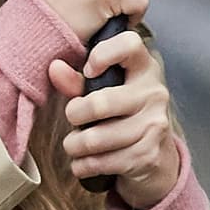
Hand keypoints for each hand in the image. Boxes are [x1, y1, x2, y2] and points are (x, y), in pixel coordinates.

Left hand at [49, 29, 179, 209]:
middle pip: (98, 103)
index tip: (89, 70)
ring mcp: (155, 126)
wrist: (155, 158)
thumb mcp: (103, 91)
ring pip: (94, 139)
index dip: (103, 54)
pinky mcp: (148, 156)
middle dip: (74, 114)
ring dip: (74, 145)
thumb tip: (54, 68)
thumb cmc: (121, 114)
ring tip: (75, 144)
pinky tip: (84, 161)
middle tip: (73, 117)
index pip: (129, 44)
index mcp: (144, 68)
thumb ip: (77, 80)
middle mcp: (154, 94)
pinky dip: (82, 166)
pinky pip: (99, 163)